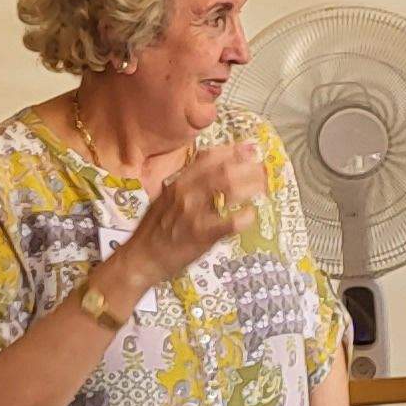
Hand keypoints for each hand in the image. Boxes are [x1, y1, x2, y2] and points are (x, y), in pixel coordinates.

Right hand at [127, 141, 264, 283]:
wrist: (141, 258)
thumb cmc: (155, 230)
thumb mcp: (166, 199)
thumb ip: (187, 184)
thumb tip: (212, 172)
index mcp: (178, 182)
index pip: (208, 158)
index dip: (232, 151)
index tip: (250, 148)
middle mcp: (185, 193)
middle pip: (223, 171)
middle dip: (247, 167)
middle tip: (264, 168)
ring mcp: (193, 213)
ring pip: (227, 191)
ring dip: (250, 186)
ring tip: (264, 187)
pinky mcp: (200, 235)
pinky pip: (228, 223)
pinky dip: (243, 218)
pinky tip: (252, 215)